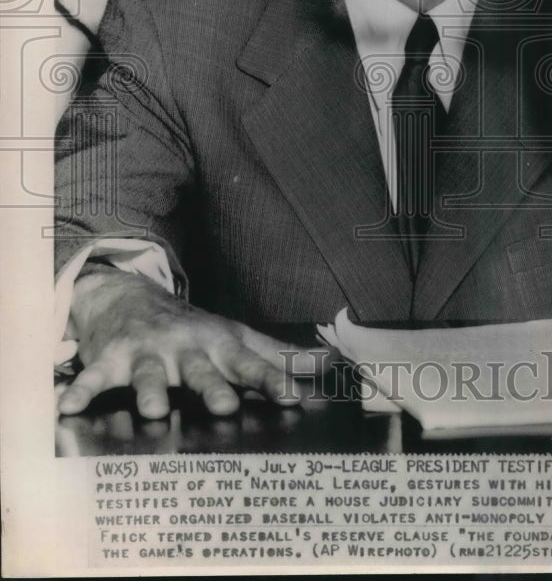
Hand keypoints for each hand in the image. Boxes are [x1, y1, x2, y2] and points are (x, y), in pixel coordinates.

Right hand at [58, 269, 328, 418]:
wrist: (131, 297)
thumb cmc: (192, 329)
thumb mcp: (235, 337)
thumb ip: (277, 355)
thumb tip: (326, 364)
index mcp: (219, 346)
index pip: (250, 365)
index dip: (272, 379)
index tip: (291, 397)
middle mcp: (186, 348)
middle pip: (201, 369)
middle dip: (213, 386)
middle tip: (225, 406)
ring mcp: (148, 351)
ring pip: (149, 373)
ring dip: (150, 390)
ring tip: (152, 410)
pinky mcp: (111, 357)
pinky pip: (94, 376)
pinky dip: (81, 388)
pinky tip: (68, 406)